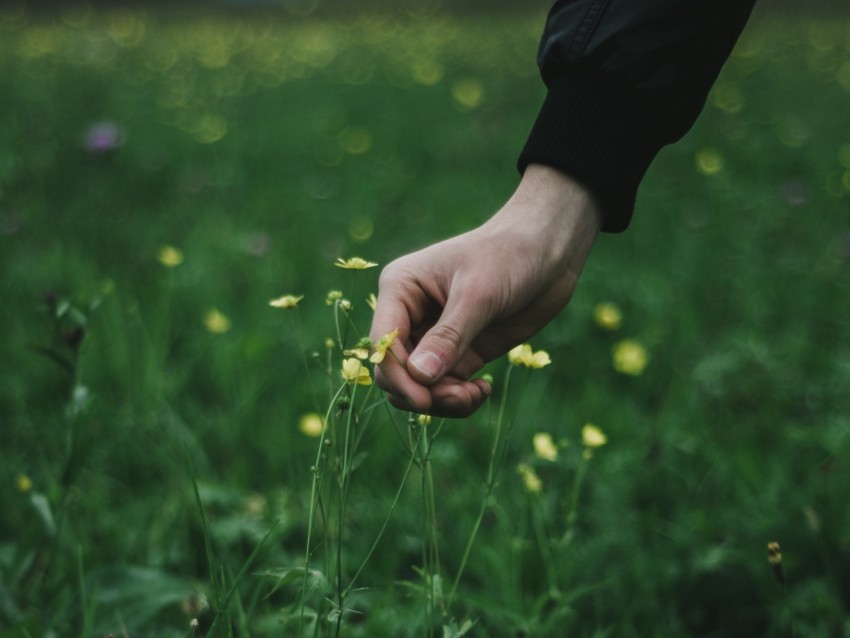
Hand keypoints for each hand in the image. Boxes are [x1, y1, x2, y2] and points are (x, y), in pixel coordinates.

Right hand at [369, 165, 601, 417]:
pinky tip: (483, 390)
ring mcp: (434, 337)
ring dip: (442, 401)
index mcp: (400, 289)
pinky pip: (444, 388)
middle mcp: (410, 315)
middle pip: (395, 372)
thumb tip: (419, 377)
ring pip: (418, 387)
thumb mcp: (477, 295)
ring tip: (475, 395)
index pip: (383, 344)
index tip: (426, 400)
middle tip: (460, 396)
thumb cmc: (508, 256)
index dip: (398, 377)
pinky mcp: (460, 352)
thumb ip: (449, 337)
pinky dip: (459, 399)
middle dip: (421, 393)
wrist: (548, 251)